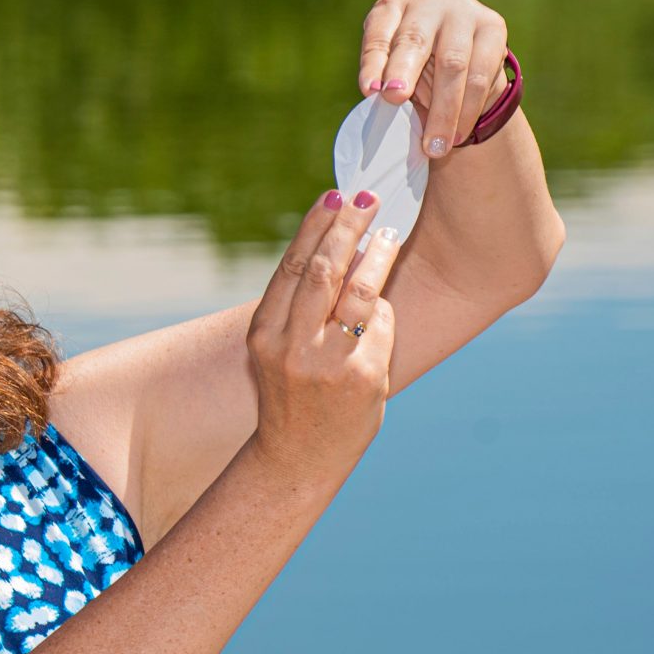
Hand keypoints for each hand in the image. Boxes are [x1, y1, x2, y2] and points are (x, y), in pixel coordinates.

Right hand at [242, 191, 404, 484]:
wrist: (297, 457)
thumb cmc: (292, 397)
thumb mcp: (278, 351)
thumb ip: (299, 310)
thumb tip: (339, 252)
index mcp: (263, 334)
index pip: (290, 267)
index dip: (314, 227)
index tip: (334, 196)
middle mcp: (289, 345)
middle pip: (322, 270)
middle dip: (347, 227)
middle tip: (367, 198)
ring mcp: (326, 362)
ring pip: (357, 291)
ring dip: (377, 254)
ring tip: (389, 231)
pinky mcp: (361, 377)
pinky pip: (380, 327)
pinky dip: (384, 307)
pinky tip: (385, 292)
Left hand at [357, 0, 511, 160]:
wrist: (460, 59)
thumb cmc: (413, 67)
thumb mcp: (392, 70)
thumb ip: (385, 81)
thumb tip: (380, 102)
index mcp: (391, 8)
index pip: (378, 35)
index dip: (373, 64)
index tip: (368, 91)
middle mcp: (427, 1)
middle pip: (415, 41)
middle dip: (404, 75)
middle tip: (395, 101)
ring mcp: (463, 10)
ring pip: (453, 63)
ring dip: (444, 110)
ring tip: (434, 146)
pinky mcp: (493, 26)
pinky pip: (481, 74)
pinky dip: (468, 109)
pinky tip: (459, 134)